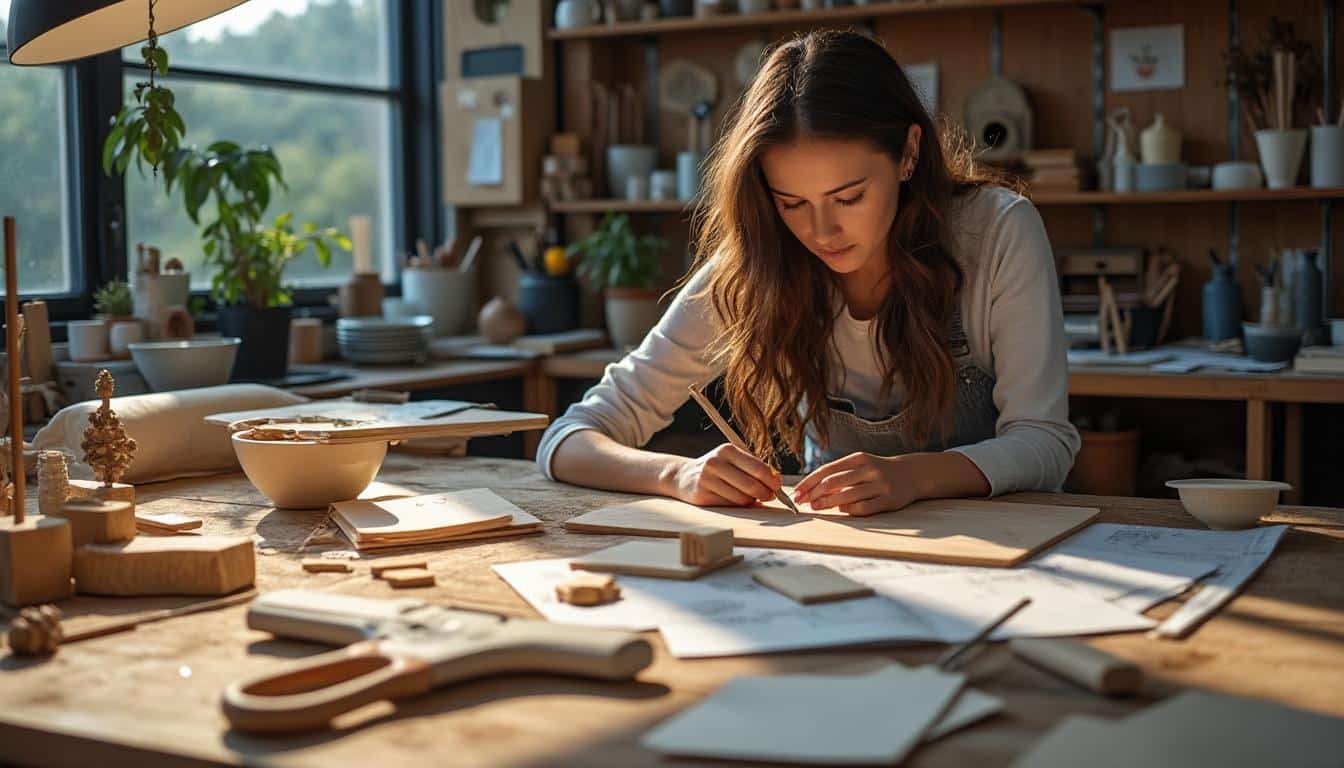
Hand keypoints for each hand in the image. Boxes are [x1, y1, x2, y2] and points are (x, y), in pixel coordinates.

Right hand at [670, 444, 781, 506]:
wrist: (682, 476)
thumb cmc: (716, 469)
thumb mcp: (732, 460)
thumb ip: (753, 468)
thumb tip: (777, 482)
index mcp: (727, 450)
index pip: (758, 468)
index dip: (772, 480)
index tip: (777, 486)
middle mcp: (716, 463)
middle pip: (752, 485)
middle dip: (766, 493)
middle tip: (769, 496)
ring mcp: (707, 479)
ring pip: (743, 498)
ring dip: (752, 501)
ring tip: (751, 498)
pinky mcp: (702, 495)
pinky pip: (731, 506)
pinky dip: (739, 506)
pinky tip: (736, 500)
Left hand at [792, 452, 920, 515]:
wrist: (911, 474)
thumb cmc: (877, 471)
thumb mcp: (859, 465)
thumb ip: (839, 474)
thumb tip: (811, 489)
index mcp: (858, 458)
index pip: (827, 470)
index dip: (809, 482)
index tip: (796, 492)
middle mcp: (869, 469)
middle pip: (834, 482)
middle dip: (814, 493)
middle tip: (802, 502)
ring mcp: (880, 485)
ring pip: (847, 496)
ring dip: (828, 503)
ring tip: (816, 507)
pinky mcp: (888, 500)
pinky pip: (864, 508)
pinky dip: (849, 510)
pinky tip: (841, 511)